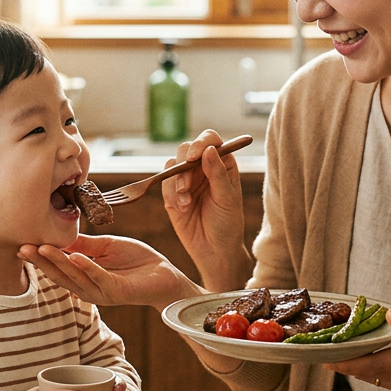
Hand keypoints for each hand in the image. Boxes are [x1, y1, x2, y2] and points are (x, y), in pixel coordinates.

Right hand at [19, 235, 202, 310]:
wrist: (164, 274)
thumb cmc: (137, 261)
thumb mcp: (106, 246)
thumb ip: (85, 245)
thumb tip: (60, 237)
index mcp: (84, 277)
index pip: (57, 267)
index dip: (40, 257)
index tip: (22, 244)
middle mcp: (89, 288)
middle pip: (59, 275)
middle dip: (41, 261)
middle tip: (22, 248)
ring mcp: (102, 292)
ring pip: (75, 277)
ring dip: (59, 262)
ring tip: (44, 248)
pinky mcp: (117, 292)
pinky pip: (99, 279)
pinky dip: (87, 268)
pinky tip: (75, 257)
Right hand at [161, 130, 250, 289]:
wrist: (214, 250)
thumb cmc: (227, 224)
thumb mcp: (227, 199)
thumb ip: (218, 174)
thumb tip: (209, 149)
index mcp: (222, 164)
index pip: (210, 140)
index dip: (201, 142)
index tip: (194, 156)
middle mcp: (203, 167)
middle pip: (186, 148)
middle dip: (184, 166)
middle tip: (186, 186)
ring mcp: (187, 179)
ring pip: (172, 164)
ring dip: (177, 182)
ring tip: (186, 202)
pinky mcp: (172, 193)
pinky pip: (163, 182)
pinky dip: (170, 194)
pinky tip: (182, 208)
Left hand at [323, 298, 390, 390]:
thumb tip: (390, 317)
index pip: (375, 364)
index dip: (348, 362)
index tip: (325, 356)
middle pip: (368, 372)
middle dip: (344, 360)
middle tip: (322, 346)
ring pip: (372, 377)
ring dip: (354, 364)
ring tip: (338, 347)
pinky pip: (379, 378)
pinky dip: (367, 367)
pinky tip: (360, 353)